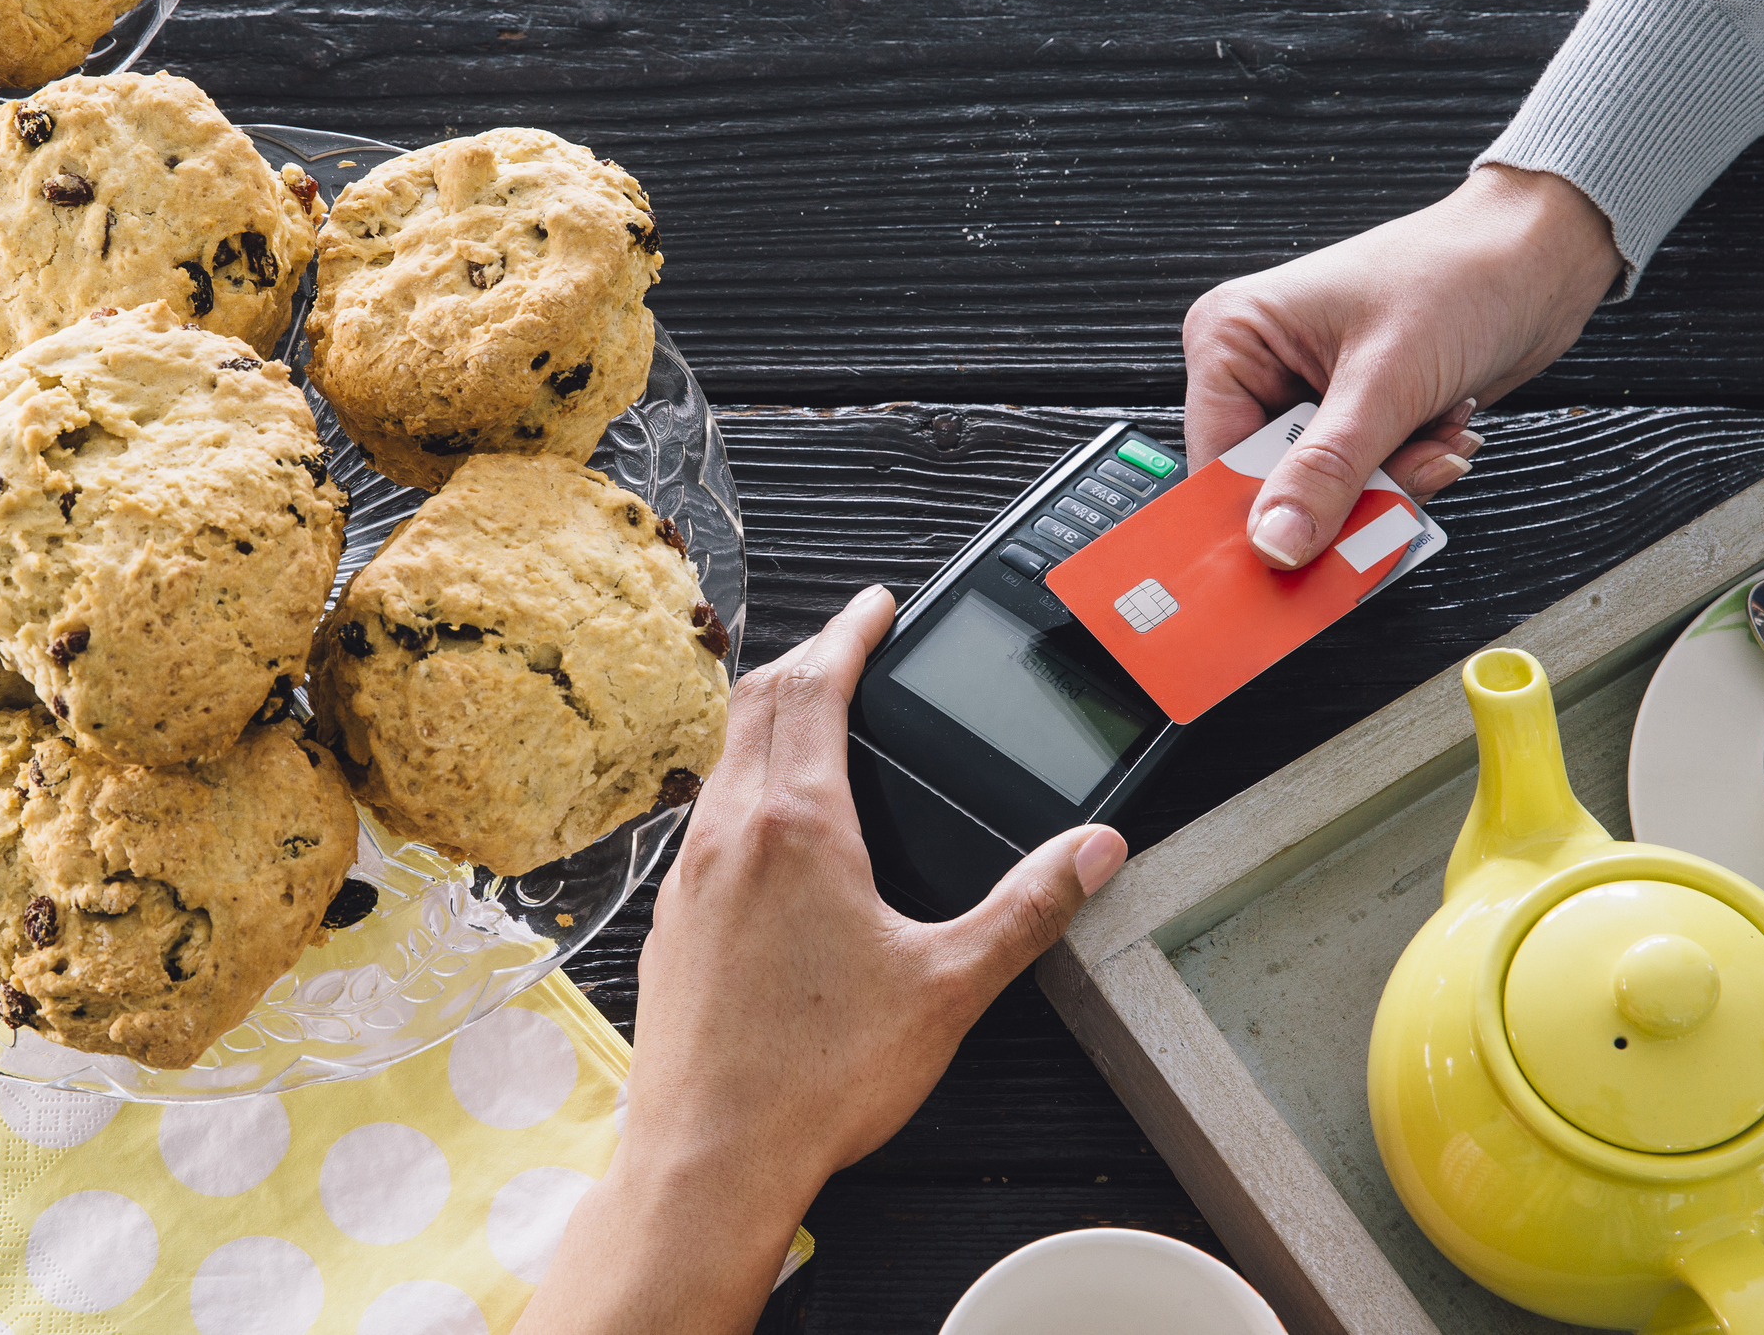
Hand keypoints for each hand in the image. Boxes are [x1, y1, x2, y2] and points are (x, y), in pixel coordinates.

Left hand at [514, 585, 1127, 1334]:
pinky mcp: (671, 922)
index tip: (875, 607)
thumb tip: (1092, 851)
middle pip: (756, 702)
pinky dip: (742, 785)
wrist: (709, 1158)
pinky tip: (770, 830)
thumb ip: (1028, 908)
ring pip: (723, 759)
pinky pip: (705, 820)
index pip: (815, 685)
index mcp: (796, 826)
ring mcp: (689, 877)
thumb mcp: (949, 986)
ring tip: (813, 721)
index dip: (849, 632)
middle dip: (806, 659)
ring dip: (767, 719)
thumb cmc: (816, 1078)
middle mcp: (729, 834)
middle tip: (849, 645)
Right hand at [1183, 164, 1622, 568]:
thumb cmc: (1462, 273)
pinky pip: (1361, 483)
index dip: (1254, 516)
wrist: (1541, 255)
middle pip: (1270, 485)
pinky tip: (1442, 431)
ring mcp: (1305, 395)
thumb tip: (1277, 544)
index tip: (1292, 562)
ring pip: (1323, 494)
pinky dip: (1407, 473)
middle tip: (1398, 484)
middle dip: (1344, 495)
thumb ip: (1327, 471)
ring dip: (1389, 483)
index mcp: (1232, 338)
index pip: (1216, 460)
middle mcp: (1259, 368)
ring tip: (1434, 437)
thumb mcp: (1386, 380)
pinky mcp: (1351, 417)